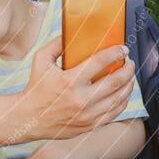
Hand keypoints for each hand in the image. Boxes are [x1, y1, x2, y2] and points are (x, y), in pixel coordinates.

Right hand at [22, 36, 136, 139]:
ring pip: (119, 98)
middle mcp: (81, 99)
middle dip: (127, 69)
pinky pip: (114, 112)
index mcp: (69, 81)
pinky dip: (123, 101)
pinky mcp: (90, 125)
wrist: (29, 118)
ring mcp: (87, 114)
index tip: (122, 48)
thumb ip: (55, 44)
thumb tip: (71, 33)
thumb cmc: (35, 88)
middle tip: (129, 61)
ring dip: (128, 84)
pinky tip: (123, 93)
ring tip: (129, 76)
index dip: (115, 53)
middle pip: (115, 81)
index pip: (100, 62)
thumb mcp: (40, 60)